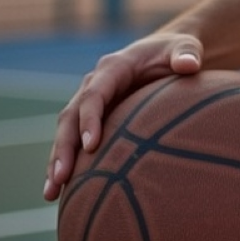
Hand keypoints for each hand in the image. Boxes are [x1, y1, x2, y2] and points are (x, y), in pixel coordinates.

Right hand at [43, 34, 203, 201]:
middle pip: (70, 117)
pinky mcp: (93, 118)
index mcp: (113, 68)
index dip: (90, 118)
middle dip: (64, 148)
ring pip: (66, 133)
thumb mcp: (185, 48)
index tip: (92, 145)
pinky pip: (75, 142)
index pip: (94, 94)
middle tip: (60, 177)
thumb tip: (189, 65)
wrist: (166, 54)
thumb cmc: (177, 52)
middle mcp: (94, 85)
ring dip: (57, 161)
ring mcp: (90, 103)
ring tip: (50, 193)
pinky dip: (68, 164)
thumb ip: (187, 54)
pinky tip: (60, 192)